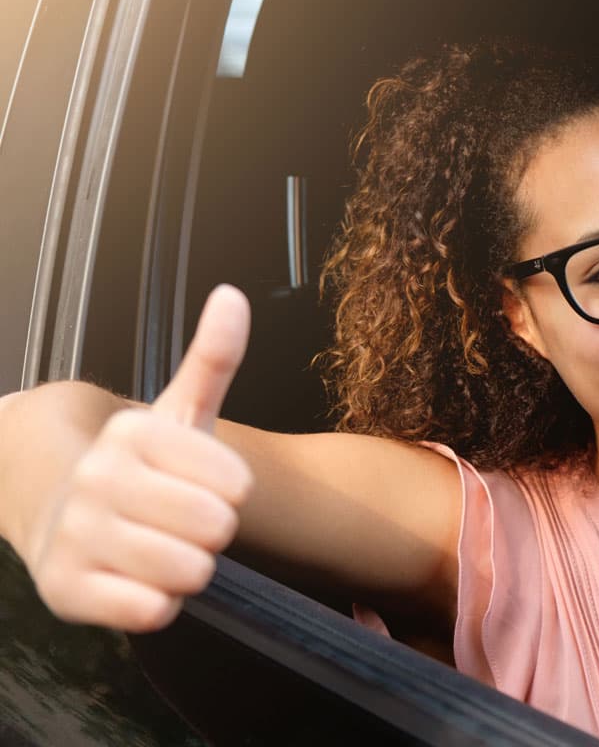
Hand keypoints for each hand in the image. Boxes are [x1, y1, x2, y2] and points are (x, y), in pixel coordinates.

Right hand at [27, 285, 252, 631]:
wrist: (56, 511)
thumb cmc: (141, 466)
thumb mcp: (179, 410)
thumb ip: (213, 359)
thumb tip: (234, 295)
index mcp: (132, 433)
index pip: (235, 482)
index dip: (232, 491)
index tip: (205, 483)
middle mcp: (96, 479)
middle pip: (214, 528)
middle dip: (212, 530)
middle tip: (183, 519)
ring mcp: (76, 535)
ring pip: (187, 572)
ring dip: (190, 567)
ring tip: (164, 547)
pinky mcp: (65, 590)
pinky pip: (151, 611)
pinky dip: (159, 604)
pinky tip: (139, 580)